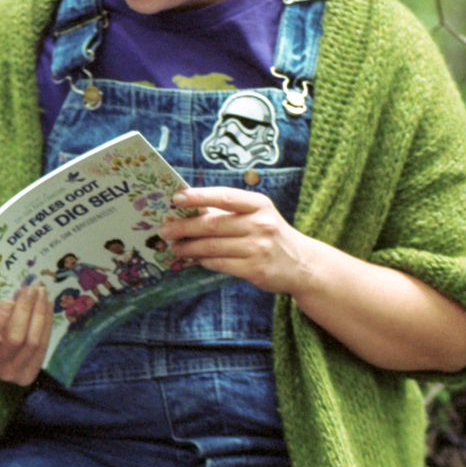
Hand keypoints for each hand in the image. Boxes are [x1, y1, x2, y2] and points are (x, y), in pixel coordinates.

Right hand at [0, 273, 52, 384]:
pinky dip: (46, 325)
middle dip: (26, 311)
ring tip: (41, 292)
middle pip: (16, 339)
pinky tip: (46, 306)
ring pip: (33, 343)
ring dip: (40, 315)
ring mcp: (11, 373)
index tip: (9, 300)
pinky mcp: (26, 375)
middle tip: (31, 287)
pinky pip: (42, 349)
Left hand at [160, 187, 320, 296]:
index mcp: (259, 205)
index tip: (176, 198)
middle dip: (184, 227)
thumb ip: (229, 213)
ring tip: (174, 247)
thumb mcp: (258, 216)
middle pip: (213, 224)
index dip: (198, 196)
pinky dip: (203, 261)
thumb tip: (189, 212)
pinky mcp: (255, 270)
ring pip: (213, 247)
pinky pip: (220, 264)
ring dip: (189, 247)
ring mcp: (258, 248)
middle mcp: (260, 224)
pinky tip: (193, 259)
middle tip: (164, 230)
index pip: (224, 197)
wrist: (301, 264)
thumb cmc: (271, 235)